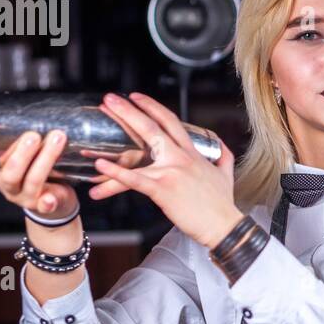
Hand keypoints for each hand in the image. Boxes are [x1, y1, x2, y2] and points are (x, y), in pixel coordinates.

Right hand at [0, 130, 78, 219]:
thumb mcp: (26, 157)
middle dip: (20, 153)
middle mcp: (9, 186)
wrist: (58, 207)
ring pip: (32, 180)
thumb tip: (26, 104)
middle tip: (32, 134)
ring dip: (45, 160)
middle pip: (9, 172)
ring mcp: (27, 197)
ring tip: (57, 138)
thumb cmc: (40, 172)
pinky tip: (50, 197)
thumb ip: (23, 137)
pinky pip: (47, 204)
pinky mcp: (47, 205)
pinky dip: (49, 201)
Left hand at [90, 92, 241, 248]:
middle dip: (128, 111)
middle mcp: (181, 158)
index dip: (152, 107)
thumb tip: (222, 150)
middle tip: (110, 99)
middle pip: (151, 127)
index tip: (135, 97)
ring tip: (97, 132)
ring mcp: (171, 172)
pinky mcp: (163, 190)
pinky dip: (116, 172)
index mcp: (192, 153)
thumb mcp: (226, 174)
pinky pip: (135, 179)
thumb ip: (222, 158)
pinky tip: (100, 166)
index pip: (171, 122)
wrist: (225, 226)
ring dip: (116, 140)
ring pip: (139, 151)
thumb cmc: (222, 205)